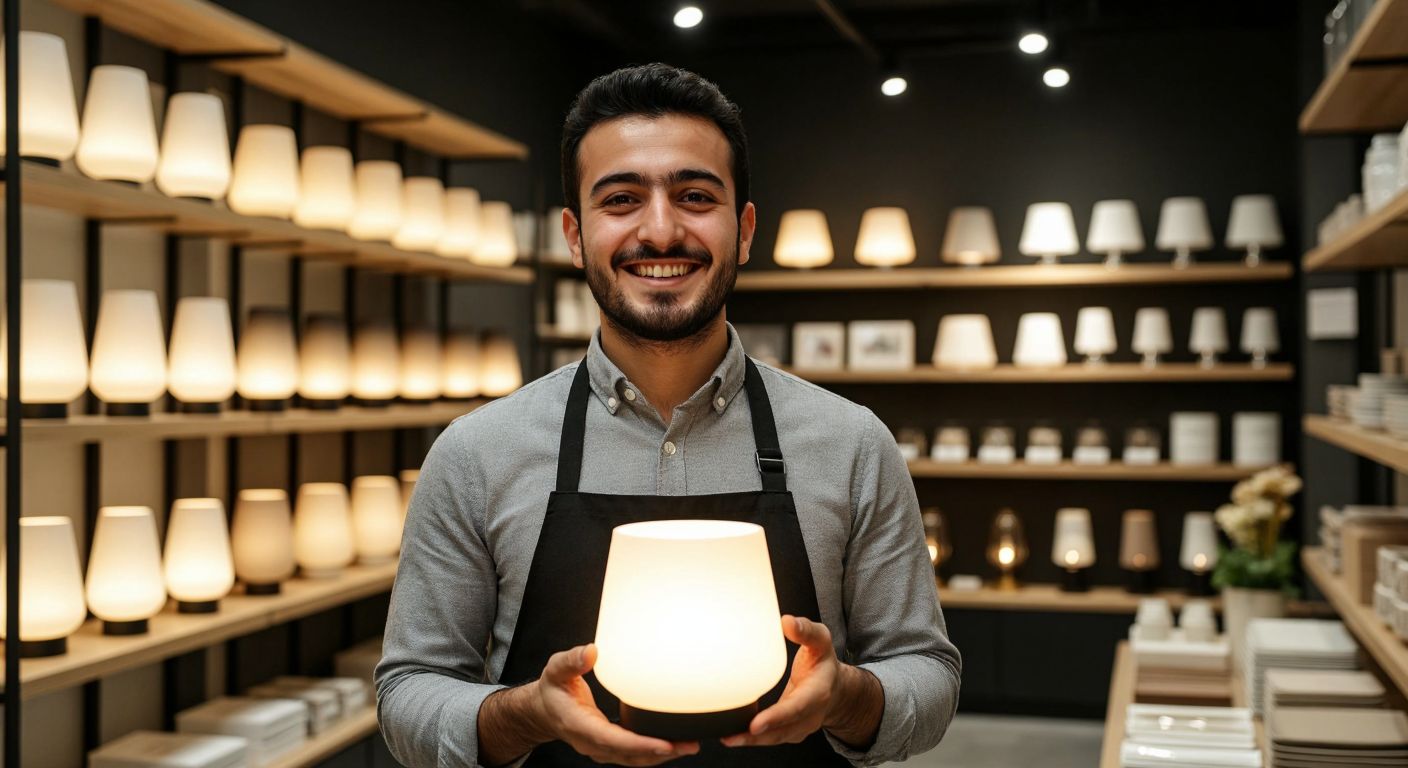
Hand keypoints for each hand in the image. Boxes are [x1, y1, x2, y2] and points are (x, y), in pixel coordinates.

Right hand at [532, 643, 699, 765]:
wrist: (544, 711)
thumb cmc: (552, 690)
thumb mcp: (556, 670)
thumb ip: (571, 661)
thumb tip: (591, 651)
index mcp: (579, 726)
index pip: (611, 740)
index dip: (638, 744)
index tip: (663, 743)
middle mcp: (591, 743)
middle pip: (629, 755)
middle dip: (660, 752)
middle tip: (690, 744)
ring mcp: (601, 749)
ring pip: (635, 759)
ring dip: (662, 755)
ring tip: (689, 745)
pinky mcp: (610, 748)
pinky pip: (635, 754)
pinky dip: (655, 752)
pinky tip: (674, 743)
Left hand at [721, 615, 840, 747]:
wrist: (836, 689)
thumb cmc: (824, 663)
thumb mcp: (821, 641)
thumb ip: (806, 631)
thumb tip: (786, 622)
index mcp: (818, 692)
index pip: (796, 707)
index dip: (776, 717)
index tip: (755, 723)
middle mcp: (810, 715)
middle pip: (782, 730)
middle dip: (757, 736)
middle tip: (731, 737)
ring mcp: (800, 727)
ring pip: (775, 738)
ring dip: (750, 741)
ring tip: (727, 738)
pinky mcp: (789, 732)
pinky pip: (771, 738)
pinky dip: (752, 740)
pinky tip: (733, 735)